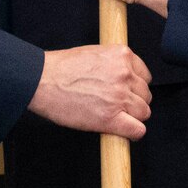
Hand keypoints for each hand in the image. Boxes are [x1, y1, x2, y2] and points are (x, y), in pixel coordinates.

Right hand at [27, 44, 152, 139]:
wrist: (42, 80)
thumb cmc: (61, 67)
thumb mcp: (95, 54)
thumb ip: (114, 63)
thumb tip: (124, 76)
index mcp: (122, 56)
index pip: (145, 76)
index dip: (135, 86)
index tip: (126, 92)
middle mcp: (125, 75)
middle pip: (145, 95)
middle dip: (134, 102)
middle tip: (117, 106)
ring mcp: (119, 97)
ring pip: (144, 113)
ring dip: (133, 117)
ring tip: (115, 117)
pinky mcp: (111, 118)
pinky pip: (138, 130)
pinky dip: (132, 133)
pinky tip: (121, 130)